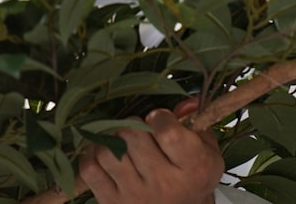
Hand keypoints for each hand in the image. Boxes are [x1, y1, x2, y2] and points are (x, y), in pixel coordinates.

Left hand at [79, 98, 222, 203]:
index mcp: (193, 167)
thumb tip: (183, 102)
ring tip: (122, 142)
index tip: (159, 119)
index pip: (167, 132)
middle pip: (132, 135)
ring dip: (111, 139)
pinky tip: (104, 152)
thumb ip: (196, 123)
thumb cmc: (192, 178)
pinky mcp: (112, 203)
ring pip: (107, 150)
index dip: (159, 117)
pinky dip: (91, 155)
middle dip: (133, 124)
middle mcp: (164, 184)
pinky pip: (89, 169)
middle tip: (139, 130)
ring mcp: (135, 195)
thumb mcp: (206, 151)